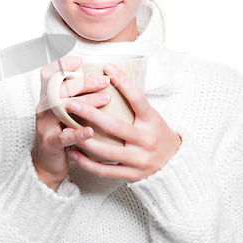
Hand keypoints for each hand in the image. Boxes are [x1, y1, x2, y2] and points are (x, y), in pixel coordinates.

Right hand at [31, 56, 110, 190]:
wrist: (47, 164)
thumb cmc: (62, 133)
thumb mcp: (66, 112)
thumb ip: (76, 97)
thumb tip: (100, 78)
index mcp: (47, 98)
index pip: (48, 75)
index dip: (61, 65)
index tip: (80, 60)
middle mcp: (43, 109)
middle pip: (59, 89)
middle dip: (83, 82)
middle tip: (104, 81)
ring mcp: (45, 126)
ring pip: (61, 109)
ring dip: (85, 102)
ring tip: (105, 99)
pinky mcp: (50, 144)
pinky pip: (62, 137)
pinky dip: (76, 133)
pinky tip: (90, 130)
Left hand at [66, 62, 181, 182]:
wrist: (174, 165)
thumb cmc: (157, 134)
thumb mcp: (152, 116)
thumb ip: (134, 104)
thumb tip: (112, 78)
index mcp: (152, 121)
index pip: (138, 98)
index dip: (123, 82)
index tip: (108, 67)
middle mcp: (146, 140)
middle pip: (115, 126)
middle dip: (90, 114)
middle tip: (71, 103)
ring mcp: (139, 159)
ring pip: (107, 151)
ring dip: (84, 140)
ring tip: (67, 130)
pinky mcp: (131, 175)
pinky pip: (105, 170)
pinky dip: (87, 162)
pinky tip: (74, 152)